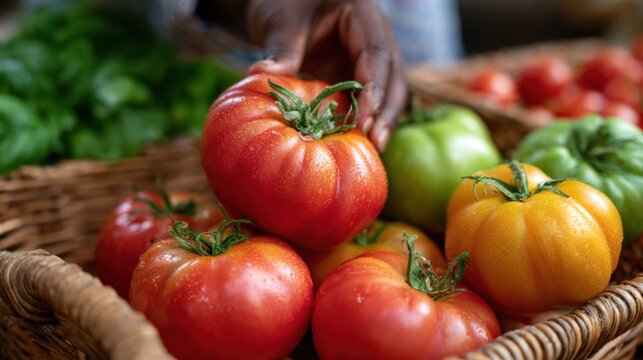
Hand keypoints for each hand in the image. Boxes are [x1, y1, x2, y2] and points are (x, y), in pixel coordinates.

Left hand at [246, 0, 406, 150]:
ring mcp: (370, 60)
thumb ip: (280, 48)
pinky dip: (364, 122)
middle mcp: (376, 38)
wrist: (287, 4)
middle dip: (386, 113)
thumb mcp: (281, 20)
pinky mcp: (359, 77)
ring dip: (381, 122)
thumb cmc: (287, 3)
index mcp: (363, 17)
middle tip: (374, 144)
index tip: (362, 119)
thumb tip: (262, 76)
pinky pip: (369, 101)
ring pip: (389, 93)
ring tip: (371, 151)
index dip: (374, 89)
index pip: (377, 55)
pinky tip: (355, 145)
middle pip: (394, 78)